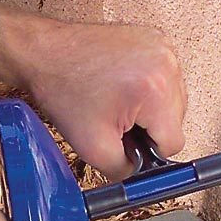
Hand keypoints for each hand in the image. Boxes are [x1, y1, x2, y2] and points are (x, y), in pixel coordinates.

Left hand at [22, 23, 186, 179]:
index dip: (148, 149)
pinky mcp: (157, 40)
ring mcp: (164, 48)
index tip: (126, 140)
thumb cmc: (63, 91)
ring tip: (117, 100)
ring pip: (173, 101)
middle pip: (176, 120)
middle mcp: (166, 64)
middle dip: (148, 126)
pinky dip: (149, 87)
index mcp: (155, 90)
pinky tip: (124, 85)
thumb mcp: (94, 148)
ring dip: (150, 108)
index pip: (174, 142)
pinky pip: (166, 79)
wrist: (44, 53)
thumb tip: (145, 180)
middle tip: (116, 118)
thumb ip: (127, 172)